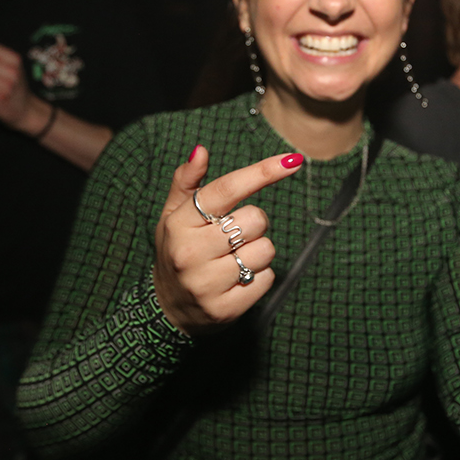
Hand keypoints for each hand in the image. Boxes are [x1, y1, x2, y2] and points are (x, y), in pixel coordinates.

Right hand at [152, 145, 304, 334]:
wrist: (169, 307)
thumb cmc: (177, 250)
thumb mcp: (173, 215)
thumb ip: (187, 181)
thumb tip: (201, 150)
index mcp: (179, 223)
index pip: (226, 189)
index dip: (262, 172)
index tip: (291, 161)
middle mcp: (190, 252)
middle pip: (255, 220)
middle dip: (255, 223)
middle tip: (236, 234)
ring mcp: (206, 283)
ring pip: (265, 250)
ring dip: (258, 251)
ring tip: (235, 259)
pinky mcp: (225, 308)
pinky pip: (267, 279)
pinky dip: (260, 276)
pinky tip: (238, 280)